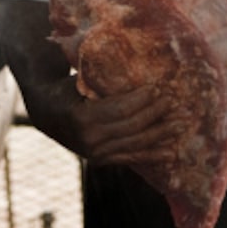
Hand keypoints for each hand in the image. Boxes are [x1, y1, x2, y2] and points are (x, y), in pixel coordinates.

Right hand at [33, 77, 177, 166]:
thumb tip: (132, 67)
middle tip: (175, 103)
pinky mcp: (100, 160)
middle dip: (156, 114)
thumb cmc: (65, 89)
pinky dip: (152, 155)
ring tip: (181, 126)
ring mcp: (94, 153)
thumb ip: (101, 80)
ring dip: (160, 135)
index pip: (119, 109)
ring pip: (134, 144)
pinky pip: (130, 158)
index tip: (158, 89)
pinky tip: (171, 152)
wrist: (45, 113)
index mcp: (80, 117)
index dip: (141, 99)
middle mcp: (88, 139)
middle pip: (131, 127)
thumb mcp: (79, 80)